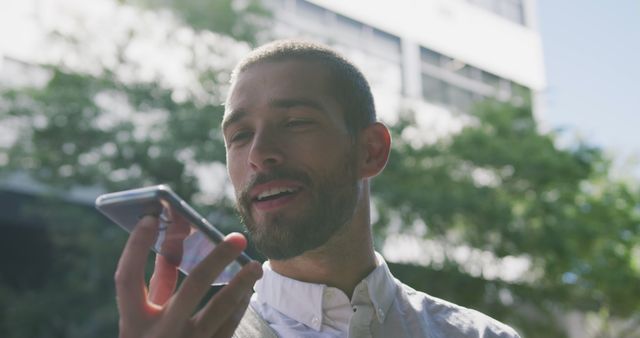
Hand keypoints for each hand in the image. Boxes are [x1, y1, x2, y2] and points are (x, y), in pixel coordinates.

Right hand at [115, 215, 262, 337]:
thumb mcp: (143, 319)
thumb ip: (157, 284)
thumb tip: (172, 241)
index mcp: (132, 323)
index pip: (127, 278)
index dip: (135, 246)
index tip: (149, 218)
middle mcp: (158, 335)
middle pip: (192, 286)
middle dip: (218, 258)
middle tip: (238, 238)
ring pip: (221, 309)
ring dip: (241, 284)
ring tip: (256, 267)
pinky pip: (229, 327)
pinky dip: (239, 306)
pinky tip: (247, 291)